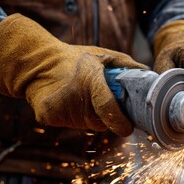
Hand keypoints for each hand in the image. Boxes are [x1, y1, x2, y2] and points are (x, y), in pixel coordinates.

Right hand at [0, 14, 146, 135]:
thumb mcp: (100, 55)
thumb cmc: (72, 59)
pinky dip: (73, 118)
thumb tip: (148, 74)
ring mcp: (59, 109)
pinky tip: (68, 102)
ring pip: (85, 125)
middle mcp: (74, 97)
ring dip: (89, 117)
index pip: (108, 109)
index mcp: (89, 81)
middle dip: (105, 117)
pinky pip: (69, 125)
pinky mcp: (47, 117)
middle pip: (99, 122)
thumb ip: (125, 64)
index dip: (120, 123)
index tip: (128, 128)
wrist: (35, 63)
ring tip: (81, 98)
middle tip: (101, 102)